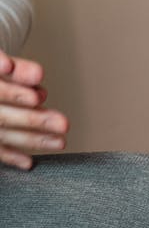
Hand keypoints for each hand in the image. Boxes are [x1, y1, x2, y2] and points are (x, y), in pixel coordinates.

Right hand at [0, 50, 68, 169]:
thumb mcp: (3, 64)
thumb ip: (19, 69)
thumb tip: (37, 76)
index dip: (14, 93)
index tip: (37, 97)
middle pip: (1, 116)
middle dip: (32, 119)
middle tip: (62, 123)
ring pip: (1, 133)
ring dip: (30, 139)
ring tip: (60, 142)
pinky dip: (10, 156)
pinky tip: (28, 162)